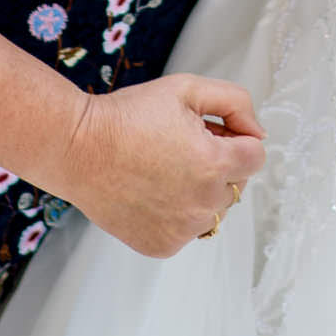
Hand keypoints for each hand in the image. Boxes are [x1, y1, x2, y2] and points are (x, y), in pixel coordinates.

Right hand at [52, 74, 264, 257]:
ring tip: (164, 169)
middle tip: (181, 146)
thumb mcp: (188, 89)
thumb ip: (236, 104)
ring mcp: (182, 230)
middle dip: (220, 163)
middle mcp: (203, 205)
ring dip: (201, 191)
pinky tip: (152, 192)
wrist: (78, 148)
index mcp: (215, 165)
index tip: (209, 132)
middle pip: (236, 184)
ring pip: (214, 210)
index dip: (236, 139)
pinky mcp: (161, 246)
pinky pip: (188, 230)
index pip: (256, 156)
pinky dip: (178, 214)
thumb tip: (258, 133)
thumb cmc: (129, 116)